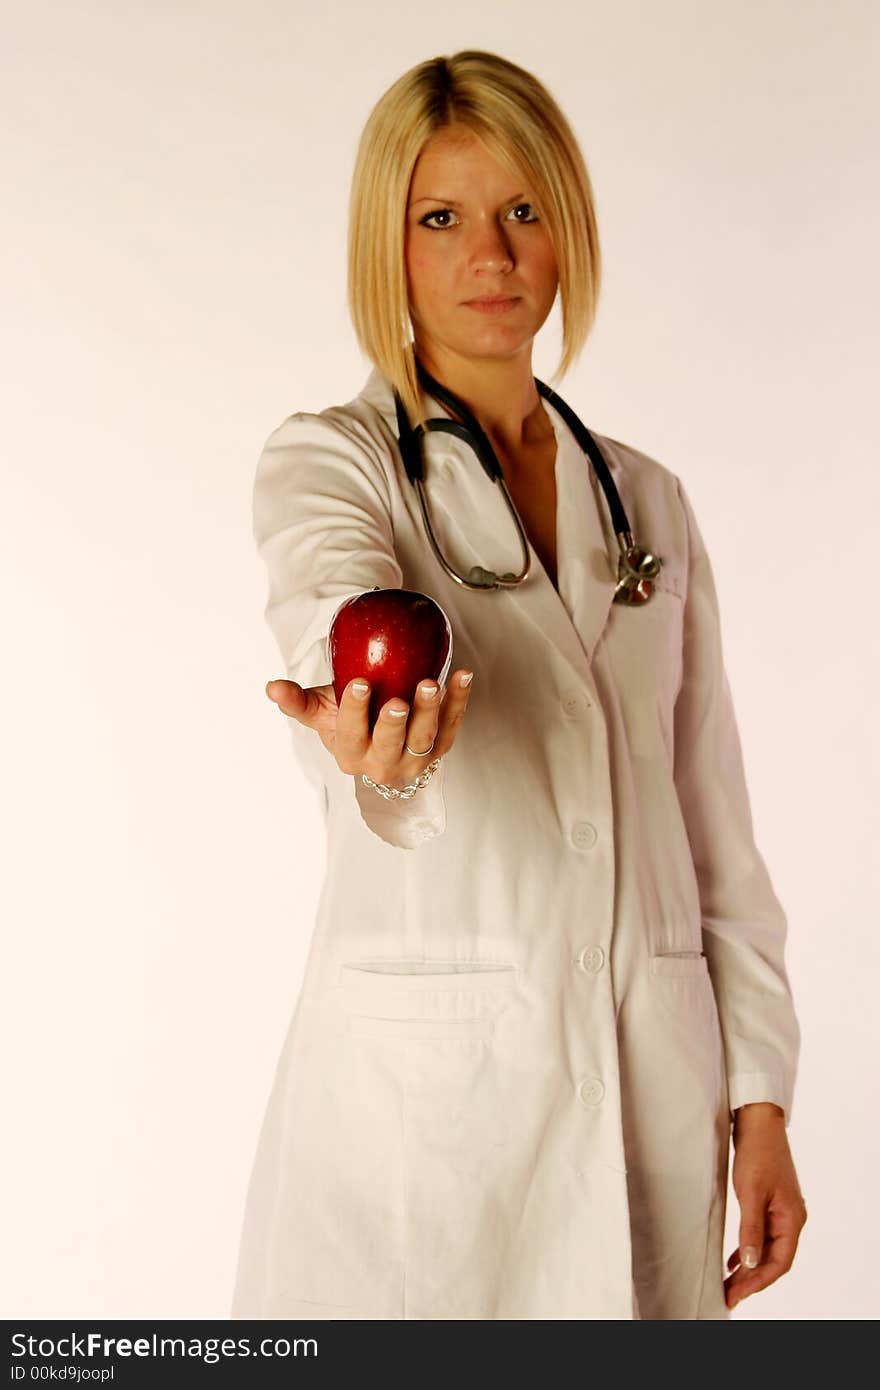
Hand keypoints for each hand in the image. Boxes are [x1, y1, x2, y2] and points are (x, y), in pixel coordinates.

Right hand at [264, 668, 474, 788]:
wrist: (381, 744)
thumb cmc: (349, 724)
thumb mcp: (322, 713)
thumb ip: (298, 701)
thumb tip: (271, 687)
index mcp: (350, 755)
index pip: (351, 734)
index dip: (355, 710)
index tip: (359, 684)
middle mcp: (382, 764)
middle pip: (390, 743)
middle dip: (394, 722)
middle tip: (398, 700)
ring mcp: (414, 759)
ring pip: (425, 738)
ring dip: (431, 711)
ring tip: (432, 684)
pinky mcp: (439, 749)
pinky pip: (452, 725)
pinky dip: (459, 701)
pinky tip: (462, 676)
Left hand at [725, 1103, 807, 1310]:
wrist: (759, 1122)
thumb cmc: (758, 1153)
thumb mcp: (751, 1192)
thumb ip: (751, 1229)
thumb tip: (751, 1264)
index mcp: (792, 1219)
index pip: (779, 1262)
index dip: (759, 1282)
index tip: (737, 1294)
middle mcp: (791, 1219)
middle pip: (773, 1259)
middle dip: (752, 1280)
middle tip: (729, 1295)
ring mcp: (781, 1211)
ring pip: (766, 1249)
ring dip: (749, 1267)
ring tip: (730, 1283)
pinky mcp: (769, 1203)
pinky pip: (761, 1235)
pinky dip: (749, 1249)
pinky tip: (735, 1260)